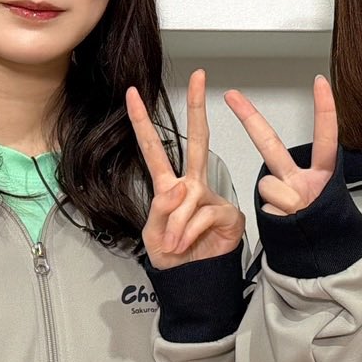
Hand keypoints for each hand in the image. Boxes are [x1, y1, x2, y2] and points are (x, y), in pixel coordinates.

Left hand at [127, 71, 245, 267]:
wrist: (192, 283)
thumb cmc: (173, 259)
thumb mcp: (153, 233)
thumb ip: (161, 209)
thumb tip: (181, 190)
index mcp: (169, 187)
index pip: (154, 150)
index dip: (142, 122)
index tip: (133, 95)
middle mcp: (192, 187)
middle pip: (195, 141)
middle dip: (197, 108)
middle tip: (200, 78)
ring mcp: (211, 198)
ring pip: (189, 197)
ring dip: (175, 225)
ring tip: (173, 245)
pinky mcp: (227, 213)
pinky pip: (203, 215)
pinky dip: (190, 232)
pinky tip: (189, 243)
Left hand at [223, 77, 336, 216]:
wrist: (324, 264)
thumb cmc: (316, 228)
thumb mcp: (312, 201)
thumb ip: (289, 185)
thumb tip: (272, 187)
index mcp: (320, 176)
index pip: (325, 138)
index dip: (325, 111)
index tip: (320, 84)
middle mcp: (309, 183)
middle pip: (273, 147)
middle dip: (248, 119)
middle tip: (231, 95)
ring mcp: (297, 200)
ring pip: (265, 187)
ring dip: (272, 201)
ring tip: (288, 216)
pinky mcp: (283, 217)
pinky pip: (265, 208)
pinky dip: (272, 217)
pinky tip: (286, 226)